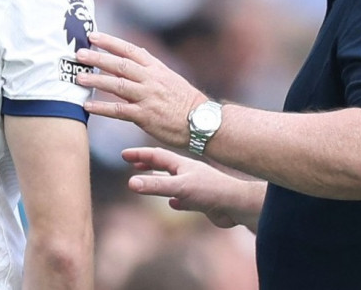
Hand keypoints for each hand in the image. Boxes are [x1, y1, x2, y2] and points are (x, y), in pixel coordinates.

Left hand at [75, 31, 203, 148]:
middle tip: (79, 53)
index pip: (130, 49)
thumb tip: (130, 58)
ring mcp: (148, 97)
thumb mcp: (169, 78)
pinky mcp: (145, 116)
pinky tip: (87, 106)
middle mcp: (151, 79)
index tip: (93, 36)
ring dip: (96, 81)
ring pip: (117, 85)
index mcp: (156, 68)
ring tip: (78, 78)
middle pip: (120, 64)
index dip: (110, 42)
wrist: (201, 122)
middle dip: (98, 57)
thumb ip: (149, 69)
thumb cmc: (184, 101)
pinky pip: (119, 110)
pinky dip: (101, 108)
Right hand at [121, 146, 261, 230]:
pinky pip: (184, 199)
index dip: (139, 155)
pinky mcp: (202, 201)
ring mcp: (195, 186)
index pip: (156, 156)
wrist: (238, 205)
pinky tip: (173, 204)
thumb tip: (130, 183)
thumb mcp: (179, 188)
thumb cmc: (211, 191)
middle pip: (163, 165)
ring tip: (147, 181)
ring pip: (173, 182)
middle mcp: (188, 172)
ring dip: (159, 181)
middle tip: (131, 164)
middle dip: (146, 164)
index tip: (123, 155)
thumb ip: (156, 186)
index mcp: (182, 164)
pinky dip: (175, 200)